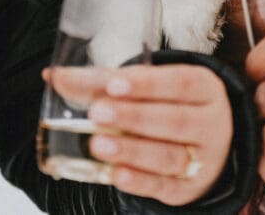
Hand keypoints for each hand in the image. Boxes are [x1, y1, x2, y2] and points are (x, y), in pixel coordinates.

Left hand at [43, 65, 231, 204]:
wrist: (204, 145)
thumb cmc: (169, 106)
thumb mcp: (149, 88)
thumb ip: (103, 81)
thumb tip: (53, 76)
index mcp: (205, 88)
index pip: (181, 82)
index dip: (148, 84)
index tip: (114, 84)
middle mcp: (211, 123)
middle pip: (175, 120)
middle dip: (133, 116)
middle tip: (97, 112)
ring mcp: (204, 158)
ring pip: (170, 155)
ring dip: (133, 150)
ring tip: (99, 144)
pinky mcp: (190, 187)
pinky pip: (166, 187)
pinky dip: (141, 182)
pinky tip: (117, 174)